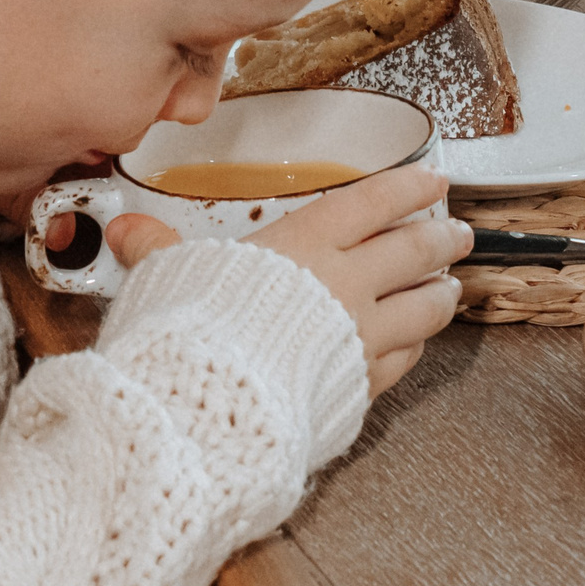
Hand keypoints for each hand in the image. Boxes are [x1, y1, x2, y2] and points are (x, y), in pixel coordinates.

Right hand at [104, 167, 466, 396]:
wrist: (211, 405)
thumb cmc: (193, 333)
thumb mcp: (170, 276)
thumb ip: (159, 251)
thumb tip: (125, 231)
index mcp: (304, 245)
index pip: (371, 202)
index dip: (407, 188)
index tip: (433, 180)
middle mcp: (345, 285)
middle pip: (412, 252)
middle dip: (442, 239)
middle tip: (459, 233)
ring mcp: (359, 338)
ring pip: (424, 308)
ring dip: (441, 293)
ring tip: (450, 287)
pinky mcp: (360, 386)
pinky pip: (404, 360)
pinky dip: (415, 346)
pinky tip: (414, 344)